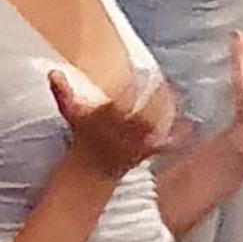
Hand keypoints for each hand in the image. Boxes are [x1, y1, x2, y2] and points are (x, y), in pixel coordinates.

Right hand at [49, 70, 182, 178]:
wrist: (90, 172)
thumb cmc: (83, 136)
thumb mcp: (71, 112)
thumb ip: (63, 92)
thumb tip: (52, 72)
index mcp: (107, 117)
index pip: (122, 98)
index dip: (133, 85)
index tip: (141, 69)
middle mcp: (123, 130)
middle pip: (145, 111)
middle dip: (157, 95)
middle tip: (165, 78)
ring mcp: (136, 142)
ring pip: (158, 124)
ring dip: (169, 109)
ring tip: (177, 92)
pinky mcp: (147, 151)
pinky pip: (166, 145)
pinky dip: (178, 136)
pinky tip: (191, 125)